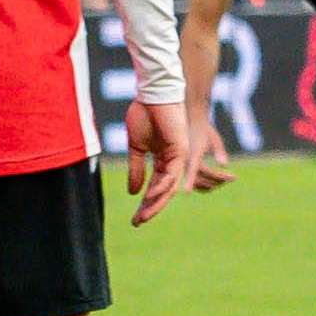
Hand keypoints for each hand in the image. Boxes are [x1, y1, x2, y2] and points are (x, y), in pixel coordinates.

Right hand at [123, 98, 194, 226]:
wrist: (152, 93)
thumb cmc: (144, 114)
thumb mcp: (136, 147)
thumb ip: (136, 169)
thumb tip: (133, 192)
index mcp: (162, 160)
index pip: (154, 187)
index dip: (145, 203)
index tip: (135, 219)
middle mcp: (172, 161)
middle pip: (163, 191)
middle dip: (151, 208)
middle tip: (138, 222)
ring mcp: (179, 156)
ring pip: (169, 186)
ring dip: (157, 201)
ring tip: (144, 215)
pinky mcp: (182, 149)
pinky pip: (173, 172)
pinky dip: (163, 184)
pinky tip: (152, 195)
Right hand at [189, 118, 238, 190]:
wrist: (194, 124)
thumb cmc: (206, 131)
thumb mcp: (215, 139)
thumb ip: (220, 151)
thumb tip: (225, 165)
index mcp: (193, 154)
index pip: (193, 170)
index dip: (188, 181)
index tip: (185, 192)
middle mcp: (187, 162)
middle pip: (204, 178)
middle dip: (219, 180)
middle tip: (233, 177)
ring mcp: (186, 166)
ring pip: (199, 183)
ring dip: (212, 184)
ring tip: (226, 179)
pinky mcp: (188, 168)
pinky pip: (196, 182)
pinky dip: (206, 185)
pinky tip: (217, 181)